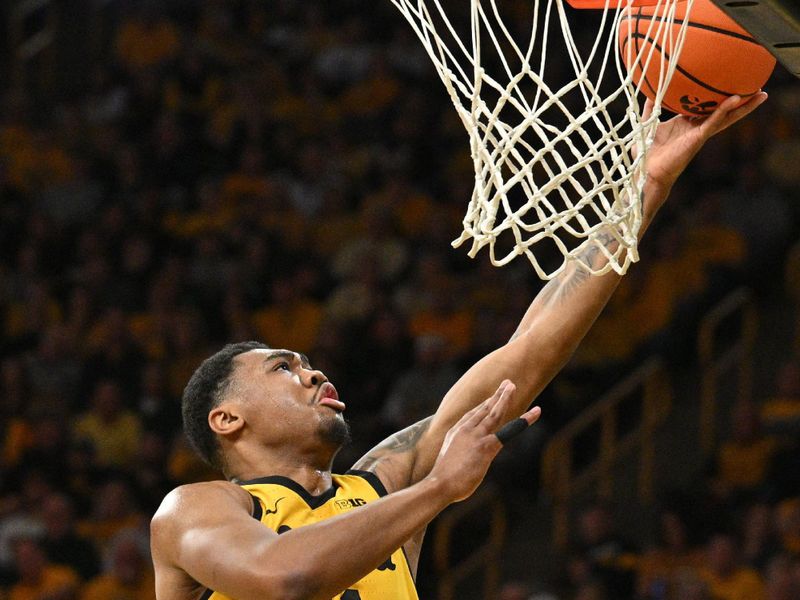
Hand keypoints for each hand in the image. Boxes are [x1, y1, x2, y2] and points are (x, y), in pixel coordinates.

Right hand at [427, 380, 540, 502]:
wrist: (439, 484)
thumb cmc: (442, 479)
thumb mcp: (448, 460)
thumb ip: (458, 455)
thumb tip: (461, 461)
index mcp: (456, 432)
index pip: (473, 414)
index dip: (484, 404)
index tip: (492, 397)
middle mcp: (467, 429)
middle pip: (485, 408)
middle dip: (497, 395)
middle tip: (508, 383)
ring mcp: (477, 436)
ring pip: (495, 413)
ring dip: (505, 398)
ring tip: (513, 387)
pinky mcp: (487, 446)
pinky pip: (510, 431)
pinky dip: (524, 421)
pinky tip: (535, 413)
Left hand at [643, 92, 767, 199]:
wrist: (645, 170)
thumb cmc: (646, 152)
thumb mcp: (648, 125)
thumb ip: (651, 109)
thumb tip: (651, 92)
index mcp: (686, 123)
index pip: (706, 107)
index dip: (718, 97)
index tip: (729, 84)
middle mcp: (696, 128)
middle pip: (722, 111)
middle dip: (740, 101)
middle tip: (757, 88)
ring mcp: (699, 133)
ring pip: (725, 117)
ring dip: (743, 106)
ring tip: (760, 94)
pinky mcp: (697, 139)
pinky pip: (713, 122)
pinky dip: (724, 111)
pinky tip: (736, 100)